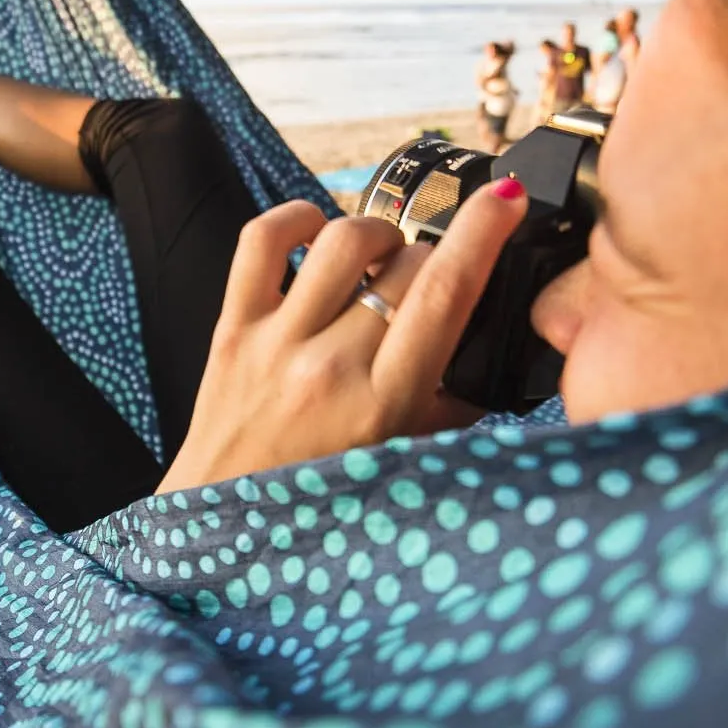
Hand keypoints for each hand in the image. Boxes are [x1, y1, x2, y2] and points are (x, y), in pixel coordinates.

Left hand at [158, 179, 528, 493]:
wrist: (220, 529)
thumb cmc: (320, 503)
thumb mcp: (403, 465)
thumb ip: (448, 410)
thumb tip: (491, 359)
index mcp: (382, 405)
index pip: (444, 294)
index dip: (482, 233)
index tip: (507, 198)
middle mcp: (327, 367)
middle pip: (405, 265)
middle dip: (436, 256)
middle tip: (436, 280)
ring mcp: (275, 343)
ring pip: (342, 240)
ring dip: (379, 234)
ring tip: (386, 258)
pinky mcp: (231, 328)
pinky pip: (262, 240)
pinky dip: (297, 218)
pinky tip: (318, 231)